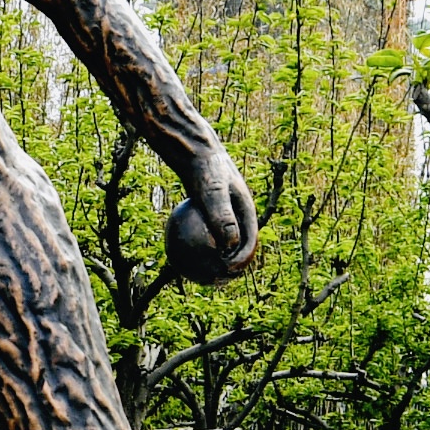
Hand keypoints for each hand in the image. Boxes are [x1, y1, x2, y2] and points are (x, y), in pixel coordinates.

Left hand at [163, 151, 260, 284]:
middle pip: (238, 243)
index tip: (230, 271)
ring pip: (219, 239)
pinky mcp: (208, 210)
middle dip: (231, 264)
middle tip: (217, 278)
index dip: (244, 259)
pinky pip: (203, 230)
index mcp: (246, 208)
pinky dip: (195, 242)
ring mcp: (222, 211)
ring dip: (213, 256)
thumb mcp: (213, 191)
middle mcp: (236, 211)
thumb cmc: (204, 168)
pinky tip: (179, 253)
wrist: (193, 150)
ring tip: (199, 272)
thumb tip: (230, 245)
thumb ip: (222, 216)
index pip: (251, 239)